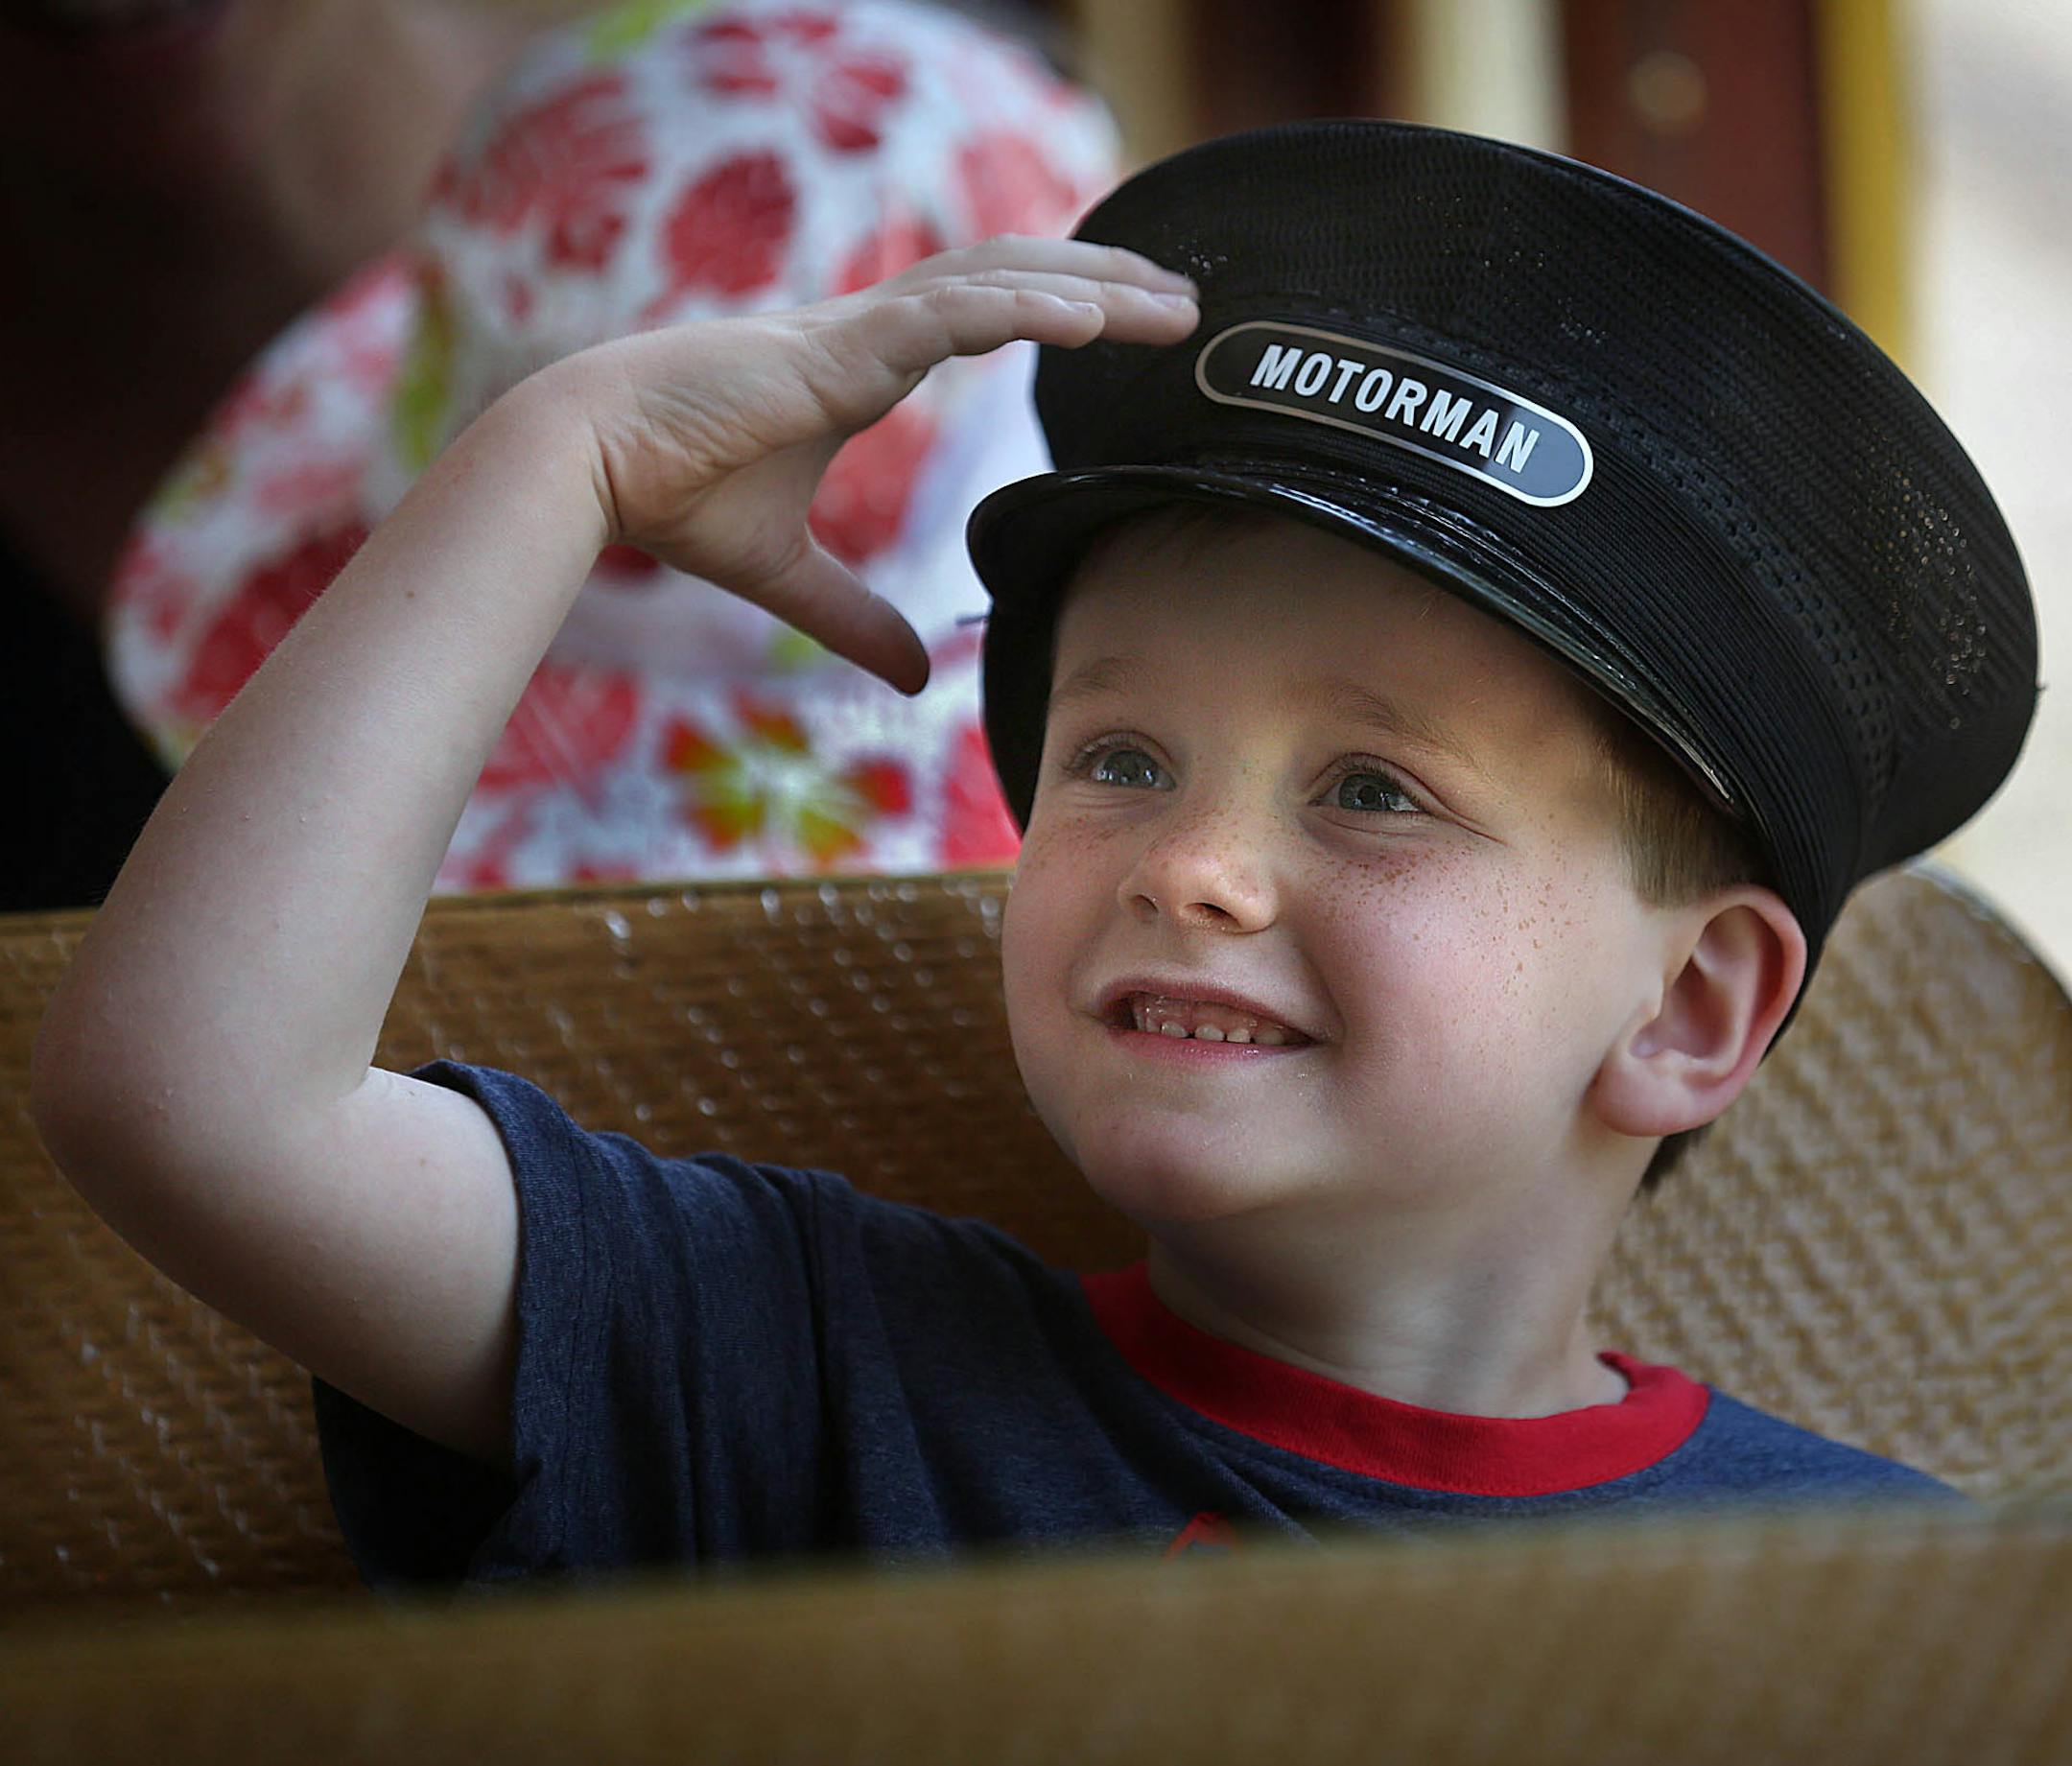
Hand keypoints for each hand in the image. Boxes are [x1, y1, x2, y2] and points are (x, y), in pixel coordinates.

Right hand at [570, 236, 1198, 692]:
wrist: (590, 462)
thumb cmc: (672, 497)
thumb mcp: (787, 575)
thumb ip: (856, 618)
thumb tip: (919, 678)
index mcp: (862, 363)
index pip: (983, 313)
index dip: (1057, 307)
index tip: (1126, 322)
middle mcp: (869, 332)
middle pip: (1010, 280)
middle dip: (1101, 284)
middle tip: (1185, 305)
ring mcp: (854, 332)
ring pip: (996, 282)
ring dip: (1090, 289)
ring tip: (1170, 306)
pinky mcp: (835, 349)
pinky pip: (948, 316)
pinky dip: (1022, 310)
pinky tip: (1088, 318)